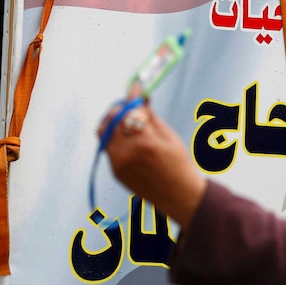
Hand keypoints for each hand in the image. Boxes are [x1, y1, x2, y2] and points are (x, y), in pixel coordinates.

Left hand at [97, 98, 205, 229]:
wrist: (179, 197)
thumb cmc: (180, 165)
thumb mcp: (170, 137)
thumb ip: (151, 117)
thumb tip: (140, 99)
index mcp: (144, 143)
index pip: (130, 112)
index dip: (132, 98)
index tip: (136, 87)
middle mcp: (126, 153)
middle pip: (112, 121)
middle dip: (120, 108)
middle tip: (130, 104)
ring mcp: (118, 164)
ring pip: (105, 134)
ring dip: (114, 122)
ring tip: (127, 119)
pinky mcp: (115, 171)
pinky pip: (110, 147)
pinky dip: (117, 137)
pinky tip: (130, 137)